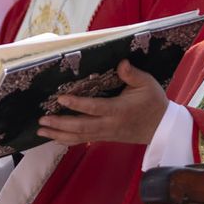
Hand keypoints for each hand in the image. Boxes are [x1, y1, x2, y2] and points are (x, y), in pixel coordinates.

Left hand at [37, 61, 168, 145]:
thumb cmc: (153, 103)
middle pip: (82, 127)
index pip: (94, 107)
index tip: (61, 98)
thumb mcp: (147, 84)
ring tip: (41, 130)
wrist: (162, 128)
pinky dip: (67, 140)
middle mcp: (110, 124)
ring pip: (80, 137)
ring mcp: (106, 133)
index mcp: (119, 110)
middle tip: (42, 119)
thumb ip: (132, 74)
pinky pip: (84, 140)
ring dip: (59, 134)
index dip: (77, 103)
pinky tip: (55, 137)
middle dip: (60, 123)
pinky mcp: (105, 137)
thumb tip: (121, 63)